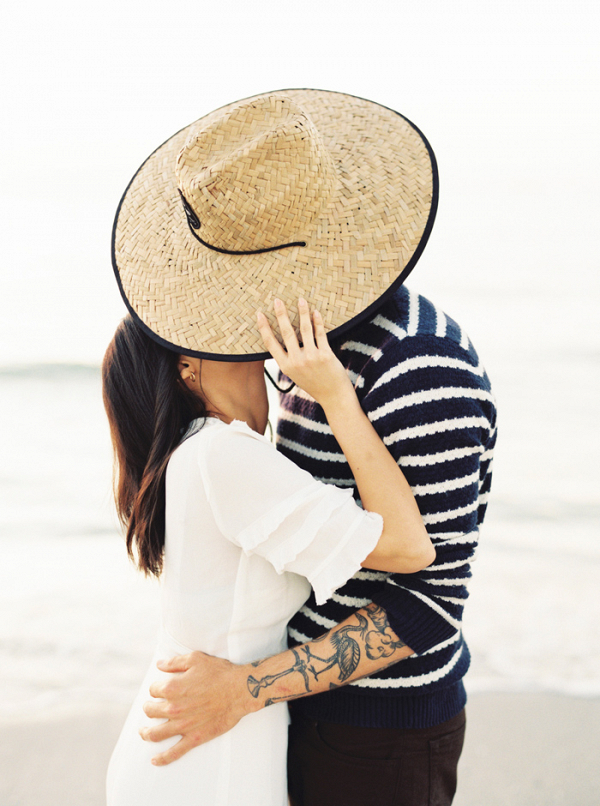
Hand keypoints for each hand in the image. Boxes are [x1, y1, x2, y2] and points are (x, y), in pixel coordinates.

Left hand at [140, 651, 255, 765]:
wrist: (239, 690)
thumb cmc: (219, 672)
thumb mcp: (195, 659)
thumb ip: (174, 662)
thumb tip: (159, 665)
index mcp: (173, 688)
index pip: (153, 690)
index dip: (156, 688)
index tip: (160, 688)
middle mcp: (174, 708)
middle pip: (151, 711)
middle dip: (148, 708)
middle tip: (150, 707)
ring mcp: (183, 725)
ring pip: (155, 733)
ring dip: (146, 733)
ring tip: (143, 732)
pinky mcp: (194, 738)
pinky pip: (174, 752)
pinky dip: (162, 758)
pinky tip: (154, 760)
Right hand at [256, 298, 353, 409]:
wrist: (333, 396)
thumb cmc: (314, 383)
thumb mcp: (296, 374)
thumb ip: (289, 359)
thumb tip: (285, 338)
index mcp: (285, 366)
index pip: (270, 343)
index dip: (264, 328)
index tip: (259, 314)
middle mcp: (296, 361)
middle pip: (286, 333)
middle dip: (281, 314)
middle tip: (277, 300)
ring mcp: (311, 358)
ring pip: (304, 330)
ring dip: (302, 312)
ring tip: (301, 300)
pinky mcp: (325, 355)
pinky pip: (320, 334)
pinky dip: (317, 321)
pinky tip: (315, 312)